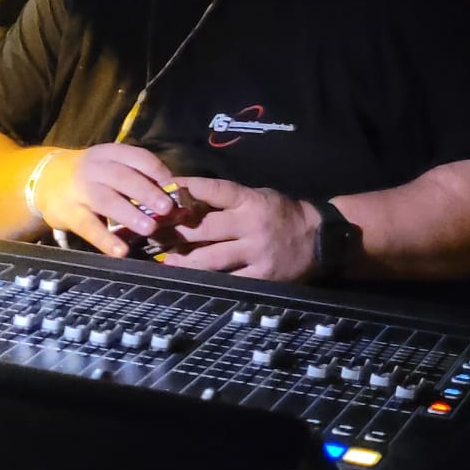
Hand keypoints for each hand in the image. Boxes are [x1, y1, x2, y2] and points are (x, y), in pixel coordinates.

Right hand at [28, 143, 178, 257]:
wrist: (44, 180)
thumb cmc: (91, 176)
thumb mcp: (110, 166)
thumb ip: (137, 177)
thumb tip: (173, 196)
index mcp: (110, 153)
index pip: (137, 157)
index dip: (157, 171)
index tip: (175, 187)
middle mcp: (95, 168)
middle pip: (123, 177)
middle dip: (146, 192)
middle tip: (167, 208)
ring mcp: (80, 190)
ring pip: (106, 200)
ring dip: (129, 214)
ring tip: (149, 228)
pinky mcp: (68, 213)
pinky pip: (88, 227)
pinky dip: (105, 240)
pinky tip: (121, 251)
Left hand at [163, 176, 317, 279]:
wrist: (317, 237)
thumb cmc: (280, 213)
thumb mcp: (257, 196)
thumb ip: (227, 199)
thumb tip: (185, 201)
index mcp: (250, 200)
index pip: (213, 190)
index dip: (185, 190)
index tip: (161, 191)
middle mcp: (251, 224)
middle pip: (203, 229)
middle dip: (174, 232)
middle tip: (151, 234)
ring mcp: (255, 251)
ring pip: (210, 259)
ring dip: (183, 261)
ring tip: (164, 261)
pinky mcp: (260, 275)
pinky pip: (228, 279)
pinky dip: (206, 280)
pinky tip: (190, 280)